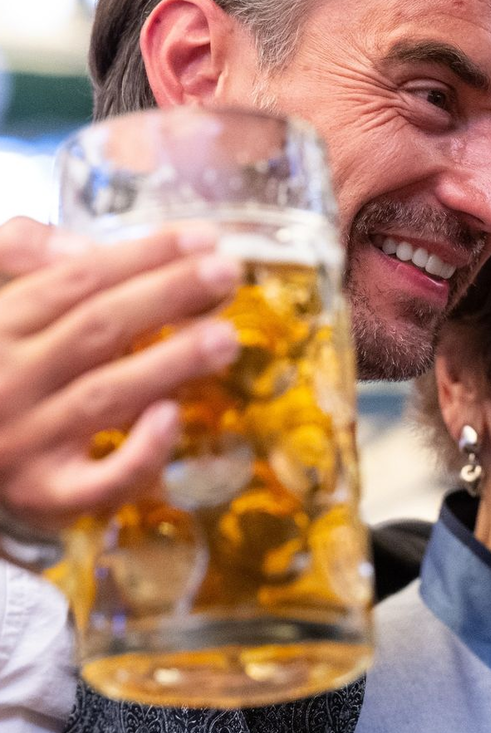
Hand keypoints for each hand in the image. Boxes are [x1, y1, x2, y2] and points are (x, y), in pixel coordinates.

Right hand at [0, 217, 241, 539]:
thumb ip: (21, 258)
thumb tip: (82, 245)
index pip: (76, 280)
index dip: (143, 256)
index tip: (204, 238)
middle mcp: (7, 381)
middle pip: (97, 329)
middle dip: (167, 295)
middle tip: (227, 272)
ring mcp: (25, 442)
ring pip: (105, 395)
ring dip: (170, 363)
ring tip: (225, 336)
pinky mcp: (47, 494)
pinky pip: (99, 480)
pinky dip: (138, 451)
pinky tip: (172, 415)